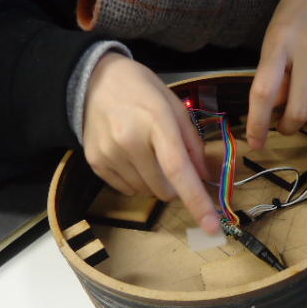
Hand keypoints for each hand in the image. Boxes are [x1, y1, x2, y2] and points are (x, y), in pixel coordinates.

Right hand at [83, 53, 219, 233]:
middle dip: (176, 185)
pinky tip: (131, 156)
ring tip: (146, 152)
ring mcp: (109, 154)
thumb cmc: (142, 91)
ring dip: (154, 182)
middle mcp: (129, 141)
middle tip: (171, 162)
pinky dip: (136, 181)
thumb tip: (205, 178)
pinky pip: (126, 190)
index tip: (212, 227)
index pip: (178, 170)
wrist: (94, 80)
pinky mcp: (95, 163)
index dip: (197, 201)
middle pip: (164, 190)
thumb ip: (193, 143)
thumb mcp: (174, 107)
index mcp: (156, 122)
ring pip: (145, 192)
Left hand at [247, 0, 306, 148]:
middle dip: (290, 127)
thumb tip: (272, 114)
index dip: (258, 123)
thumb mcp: (271, 42)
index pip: (264, 91)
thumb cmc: (293, 20)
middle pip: (300, 106)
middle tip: (286, 126)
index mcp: (280, 43)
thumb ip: (272, 77)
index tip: (256, 142)